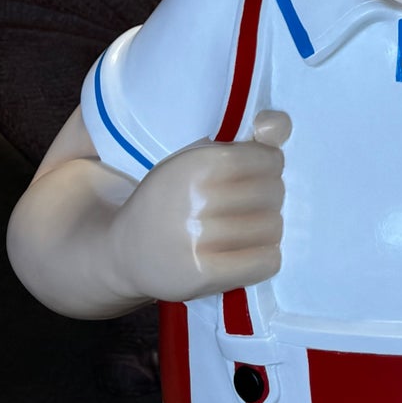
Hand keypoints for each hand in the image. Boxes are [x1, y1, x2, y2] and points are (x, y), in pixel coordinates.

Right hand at [108, 111, 288, 304]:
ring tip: (249, 228)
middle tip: (252, 204)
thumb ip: (248, 139)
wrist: (124, 252)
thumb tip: (277, 127)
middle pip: (273, 194)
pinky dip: (265, 257)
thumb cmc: (172, 198)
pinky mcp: (200, 275)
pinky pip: (265, 262)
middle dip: (270, 197)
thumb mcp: (199, 158)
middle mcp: (195, 200)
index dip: (271, 166)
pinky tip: (250, 252)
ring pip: (273, 228)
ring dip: (268, 229)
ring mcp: (196, 240)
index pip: (268, 160)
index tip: (258, 172)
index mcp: (195, 164)